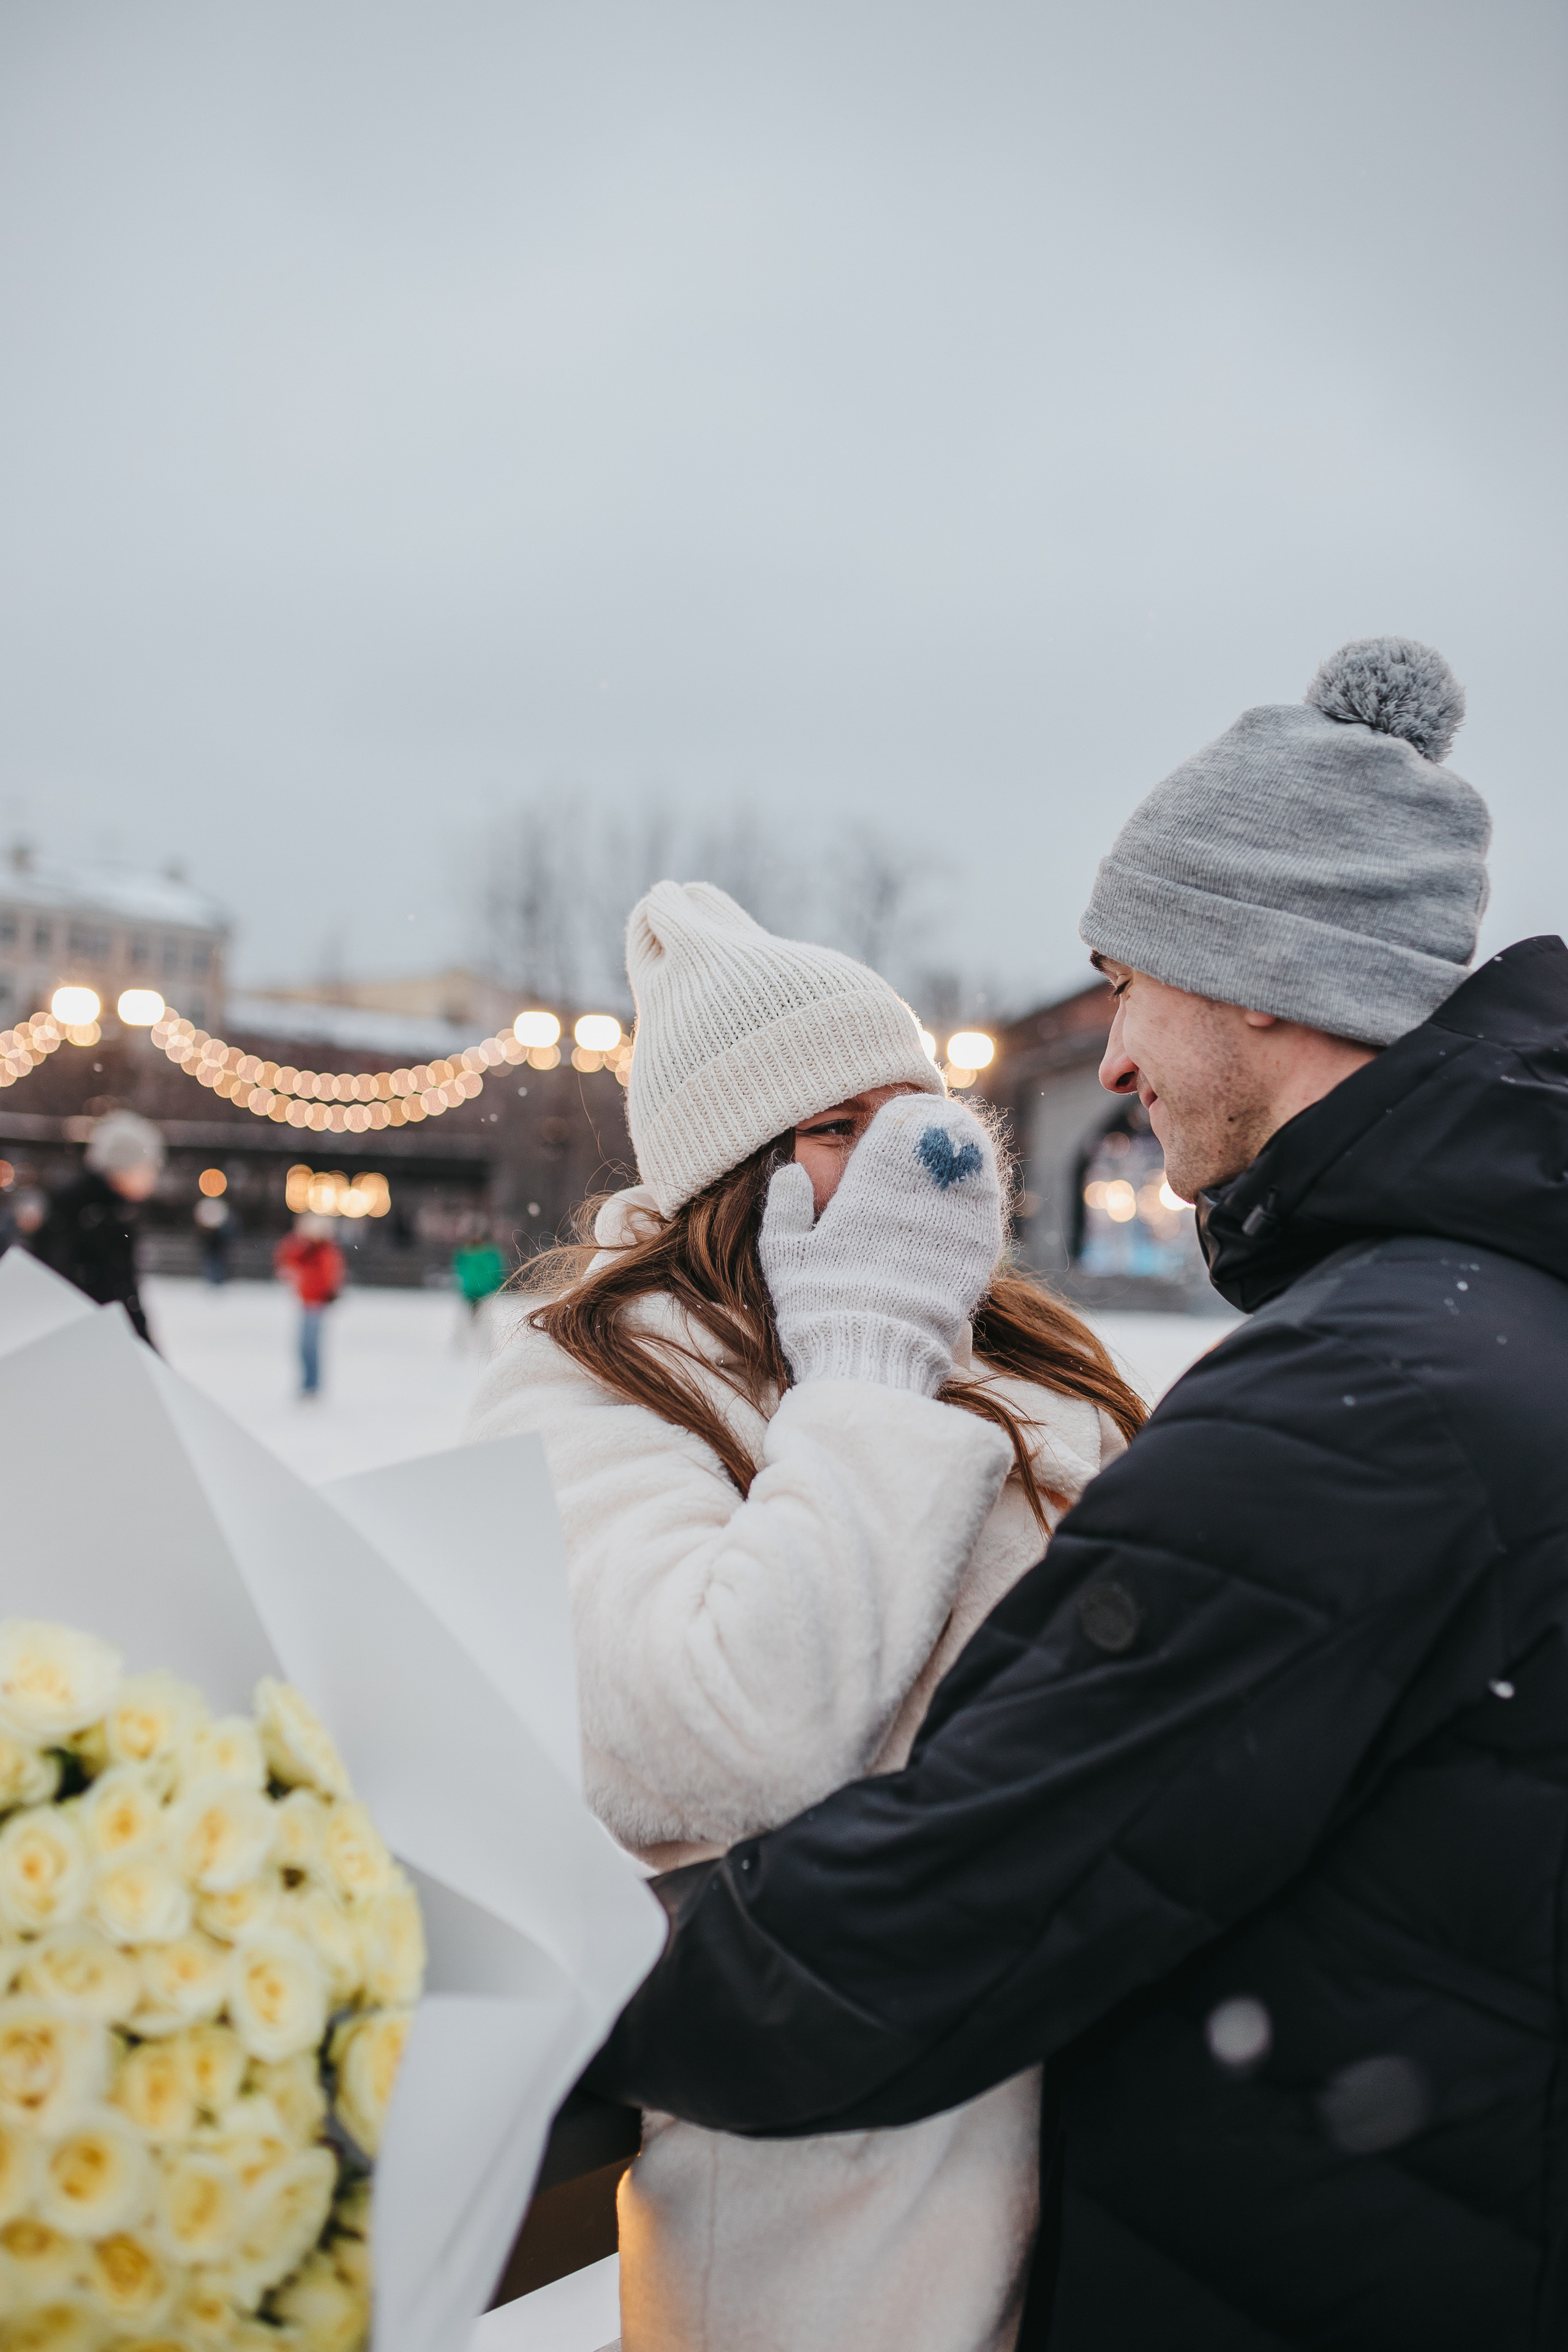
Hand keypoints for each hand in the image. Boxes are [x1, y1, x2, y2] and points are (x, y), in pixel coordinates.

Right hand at [759, 1097, 1002, 1393]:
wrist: (871, 1358)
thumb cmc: (819, 1308)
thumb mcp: (784, 1257)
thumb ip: (783, 1208)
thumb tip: (789, 1171)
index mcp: (865, 1196)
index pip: (890, 1138)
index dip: (899, 1118)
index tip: (902, 1109)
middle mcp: (912, 1203)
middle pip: (934, 1149)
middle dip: (937, 1129)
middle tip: (942, 1114)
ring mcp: (948, 1229)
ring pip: (966, 1174)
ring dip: (967, 1152)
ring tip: (969, 1136)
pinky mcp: (975, 1260)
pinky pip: (986, 1214)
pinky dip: (985, 1194)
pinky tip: (985, 1185)